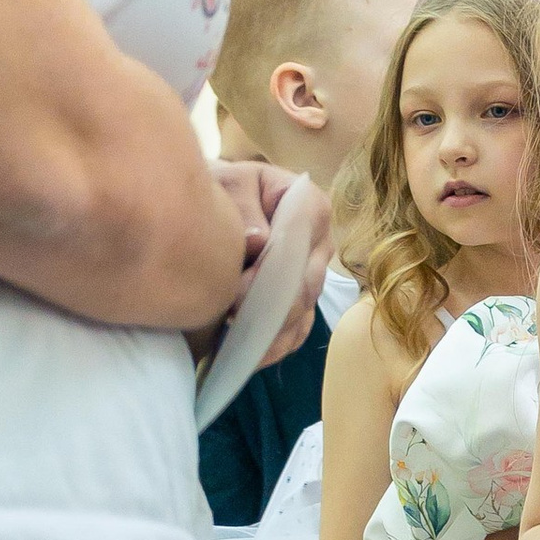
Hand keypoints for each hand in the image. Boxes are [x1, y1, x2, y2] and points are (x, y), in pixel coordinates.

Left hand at [208, 160, 332, 366]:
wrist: (218, 205)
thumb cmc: (225, 191)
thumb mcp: (228, 183)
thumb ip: (241, 207)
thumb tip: (258, 241)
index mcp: (311, 207)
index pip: (300, 242)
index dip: (271, 270)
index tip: (235, 292)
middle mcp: (320, 245)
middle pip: (304, 286)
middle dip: (267, 308)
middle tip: (228, 321)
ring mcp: (312, 278)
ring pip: (302, 315)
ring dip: (269, 334)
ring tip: (234, 346)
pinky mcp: (301, 305)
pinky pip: (296, 333)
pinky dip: (272, 348)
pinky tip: (245, 355)